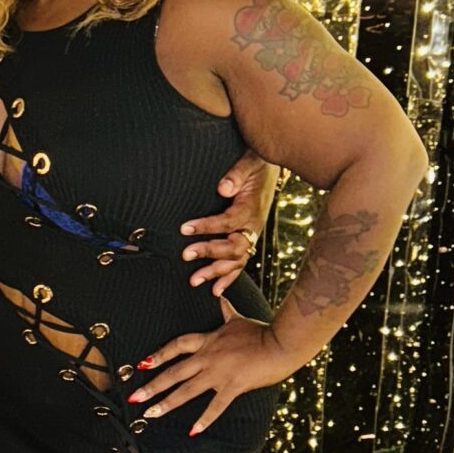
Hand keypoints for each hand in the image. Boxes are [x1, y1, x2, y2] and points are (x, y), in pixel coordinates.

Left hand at [128, 316, 296, 434]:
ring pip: (187, 390)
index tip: (142, 363)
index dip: (158, 355)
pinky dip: (204, 420)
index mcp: (208, 341)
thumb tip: (219, 296)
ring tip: (151, 414)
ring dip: (167, 403)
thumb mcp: (237, 319)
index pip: (177, 346)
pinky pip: (215, 406)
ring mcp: (219, 373)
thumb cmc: (261, 331)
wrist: (280, 342)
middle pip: (174, 372)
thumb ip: (225, 310)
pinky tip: (192, 432)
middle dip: (153, 385)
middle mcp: (208, 357)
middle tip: (135, 397)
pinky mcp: (233, 386)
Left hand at [180, 149, 278, 298]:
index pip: (228, 222)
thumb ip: (236, 175)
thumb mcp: (248, 162)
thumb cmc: (256, 164)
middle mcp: (254, 226)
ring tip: (194, 280)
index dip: (206, 226)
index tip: (184, 228)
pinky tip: (215, 290)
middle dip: (209, 253)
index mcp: (251, 208)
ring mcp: (252, 235)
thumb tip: (222, 187)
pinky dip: (228, 278)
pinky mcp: (249, 239)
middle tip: (185, 255)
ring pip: (236, 260)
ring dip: (215, 272)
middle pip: (233, 247)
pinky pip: (240, 263)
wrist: (269, 168)